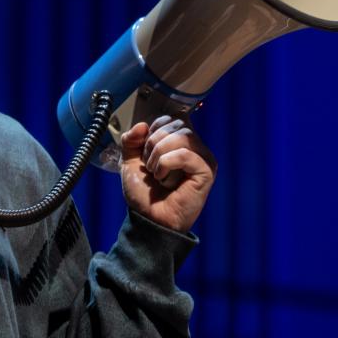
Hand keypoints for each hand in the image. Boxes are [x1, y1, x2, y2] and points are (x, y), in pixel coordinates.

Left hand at [119, 116, 215, 233]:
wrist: (149, 219)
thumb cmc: (145, 194)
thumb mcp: (130, 162)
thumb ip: (131, 140)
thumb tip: (142, 125)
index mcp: (180, 143)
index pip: (170, 119)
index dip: (152, 132)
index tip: (145, 153)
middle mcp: (195, 148)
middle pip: (176, 125)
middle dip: (154, 144)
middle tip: (149, 167)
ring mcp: (203, 159)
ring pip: (183, 136)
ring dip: (160, 154)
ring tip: (155, 172)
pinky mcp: (206, 171)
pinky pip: (185, 154)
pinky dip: (167, 164)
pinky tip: (163, 178)